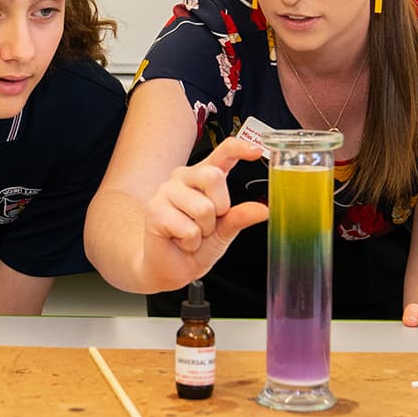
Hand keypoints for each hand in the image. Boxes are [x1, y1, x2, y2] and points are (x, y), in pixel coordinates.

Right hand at [141, 136, 268, 286]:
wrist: (170, 268)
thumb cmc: (195, 245)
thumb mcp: (225, 231)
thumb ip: (240, 217)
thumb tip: (262, 209)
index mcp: (204, 177)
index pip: (223, 153)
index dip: (239, 148)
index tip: (256, 151)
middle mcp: (184, 178)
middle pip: (213, 177)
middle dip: (219, 208)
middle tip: (208, 224)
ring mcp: (167, 191)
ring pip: (203, 208)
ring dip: (203, 231)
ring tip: (192, 235)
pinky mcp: (155, 210)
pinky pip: (188, 228)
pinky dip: (190, 243)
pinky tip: (180, 241)